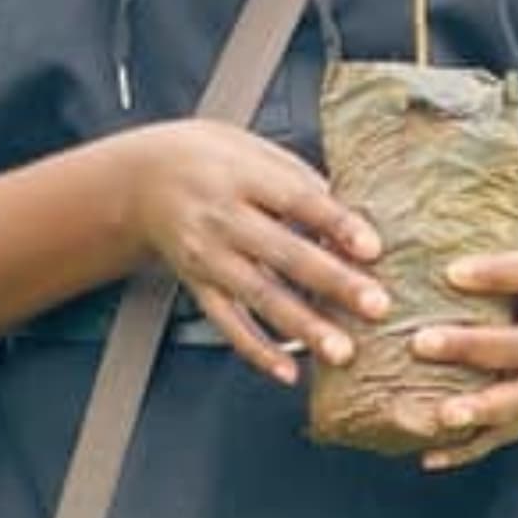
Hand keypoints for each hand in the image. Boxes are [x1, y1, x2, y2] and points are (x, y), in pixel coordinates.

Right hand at [118, 121, 388, 385]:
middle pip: (283, 253)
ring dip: (303, 326)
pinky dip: (256, 350)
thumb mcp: (249, 147)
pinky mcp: (198, 284)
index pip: (296, 199)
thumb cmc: (206, 159)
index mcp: (241, 176)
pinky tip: (288, 370)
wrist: (140, 180)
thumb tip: (351, 213)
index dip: (335, 223)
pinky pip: (227, 322)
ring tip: (341, 350)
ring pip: (259, 295)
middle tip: (377, 305)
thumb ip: (297, 177)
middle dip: (333, 282)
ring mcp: (208, 256)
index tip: (372, 247)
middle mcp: (222, 218)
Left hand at [404, 252, 517, 470]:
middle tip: (422, 342)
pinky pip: (503, 438)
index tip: (450, 271)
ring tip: (441, 414)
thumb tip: (414, 239)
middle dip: (474, 347)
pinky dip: (466, 450)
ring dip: (480, 409)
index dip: (496, 273)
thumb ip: (492, 267)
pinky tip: (430, 456)